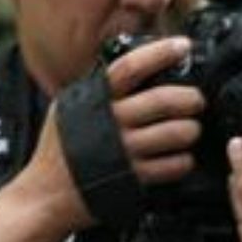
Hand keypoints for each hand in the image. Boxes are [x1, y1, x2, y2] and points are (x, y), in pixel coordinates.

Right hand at [21, 36, 204, 234]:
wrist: (44, 196)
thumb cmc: (58, 150)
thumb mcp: (69, 108)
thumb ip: (98, 89)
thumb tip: (135, 67)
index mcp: (93, 99)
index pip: (130, 67)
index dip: (159, 53)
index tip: (182, 45)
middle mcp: (108, 123)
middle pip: (162, 100)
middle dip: (190, 97)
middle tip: (197, 99)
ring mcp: (121, 152)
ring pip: (173, 133)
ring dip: (191, 129)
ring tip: (191, 129)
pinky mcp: (131, 179)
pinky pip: (170, 166)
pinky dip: (183, 160)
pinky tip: (181, 157)